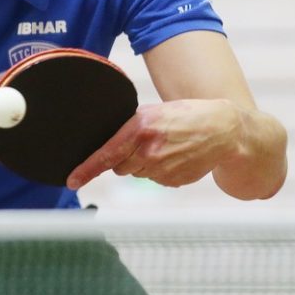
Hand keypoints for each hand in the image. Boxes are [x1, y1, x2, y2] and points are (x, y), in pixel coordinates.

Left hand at [66, 98, 243, 189]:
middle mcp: (148, 151)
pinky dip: (161, 171)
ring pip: (137, 173)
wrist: (222, 130)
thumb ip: (131, 128)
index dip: (86, 169)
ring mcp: (161, 169)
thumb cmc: (184, 116)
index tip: (72, 180)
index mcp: (139, 129)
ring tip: (166, 147)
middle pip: (120, 166)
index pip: (106, 154)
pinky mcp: (173, 181)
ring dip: (144, 163)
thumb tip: (109, 145)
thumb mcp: (154, 113)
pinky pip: (155, 179)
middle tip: (146, 143)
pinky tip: (176, 156)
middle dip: (126, 158)